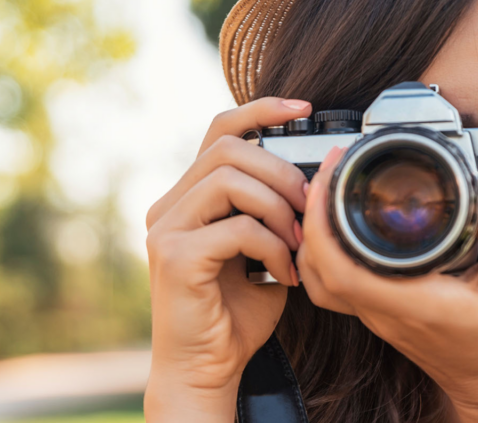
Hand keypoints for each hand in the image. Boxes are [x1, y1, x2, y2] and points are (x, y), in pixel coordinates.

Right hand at [143, 98, 311, 421]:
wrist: (208, 368)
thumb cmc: (238, 312)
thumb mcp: (264, 248)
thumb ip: (273, 210)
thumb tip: (312, 175)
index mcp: (189, 197)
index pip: (220, 130)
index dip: (261, 110)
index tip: (303, 109)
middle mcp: (169, 205)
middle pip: (229, 148)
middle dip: (282, 172)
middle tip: (308, 209)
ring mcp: (166, 228)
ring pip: (231, 179)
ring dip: (279, 209)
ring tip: (297, 244)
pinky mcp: (174, 255)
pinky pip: (238, 227)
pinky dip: (273, 246)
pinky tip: (285, 273)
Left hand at [297, 147, 477, 421]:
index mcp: (408, 302)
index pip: (339, 267)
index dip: (321, 222)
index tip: (328, 179)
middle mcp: (382, 311)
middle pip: (318, 267)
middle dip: (313, 214)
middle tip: (331, 172)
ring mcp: (376, 315)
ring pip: (319, 279)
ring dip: (314, 235)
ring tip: (329, 194)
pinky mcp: (379, 314)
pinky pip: (335, 284)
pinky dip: (326, 254)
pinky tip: (340, 230)